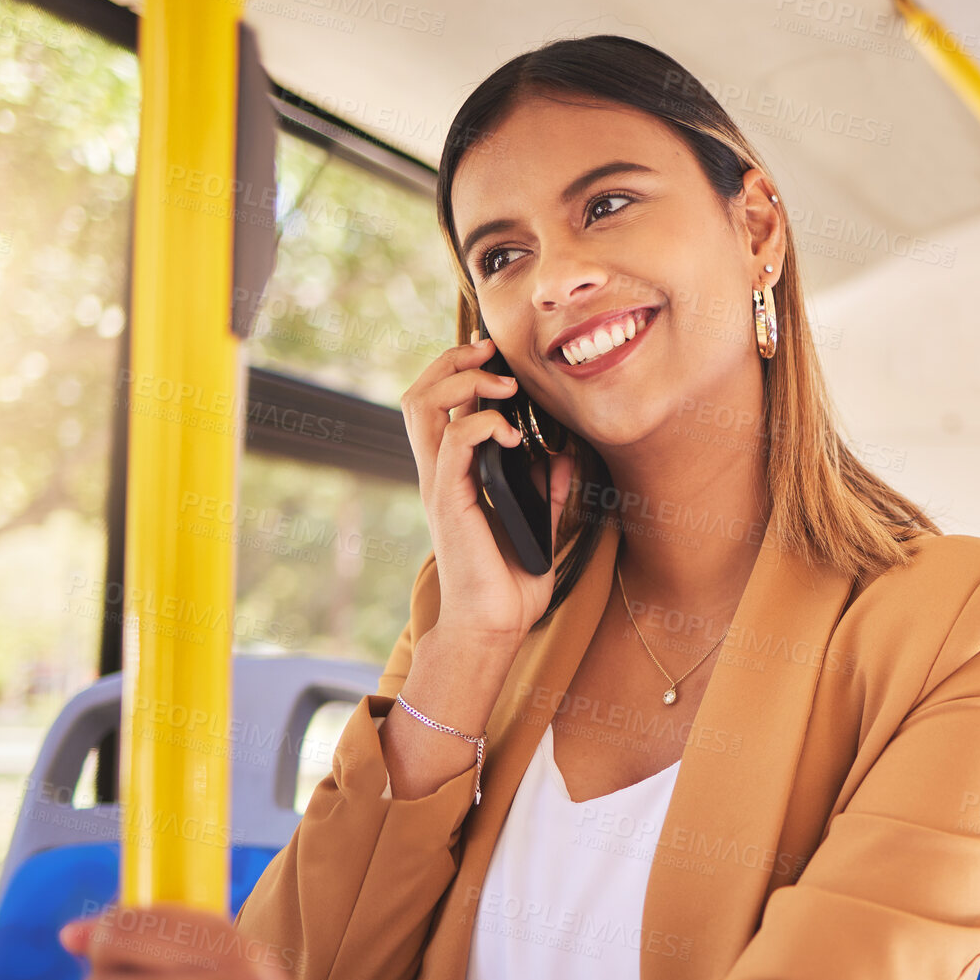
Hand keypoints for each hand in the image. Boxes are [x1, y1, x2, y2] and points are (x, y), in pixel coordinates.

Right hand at [399, 332, 576, 643]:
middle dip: (452, 360)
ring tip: (502, 384)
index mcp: (454, 476)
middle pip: (419, 394)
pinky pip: (453, 442)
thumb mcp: (539, 527)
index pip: (438, 405)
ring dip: (462, 380)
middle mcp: (439, 474)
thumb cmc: (509, 585)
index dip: (458, 371)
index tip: (497, 359)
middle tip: (491, 351)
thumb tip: (560, 457)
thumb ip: (547, 491)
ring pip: (423, 406)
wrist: (493, 627)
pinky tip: (511, 434)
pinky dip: (482, 424)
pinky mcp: (448, 500)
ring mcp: (439, 485)